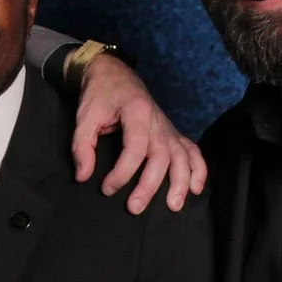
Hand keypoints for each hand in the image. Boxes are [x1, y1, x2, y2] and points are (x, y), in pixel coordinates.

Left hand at [71, 55, 207, 214]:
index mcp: (137, 113)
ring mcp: (168, 128)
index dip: (121, 173)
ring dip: (180, 182)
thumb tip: (83, 176)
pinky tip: (195, 188)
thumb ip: (82, 146)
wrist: (114, 74)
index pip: (135, 149)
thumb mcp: (85, 116)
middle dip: (150, 185)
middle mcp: (158, 122)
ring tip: (173, 205)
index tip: (106, 188)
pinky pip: (192, 151)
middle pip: (161, 157)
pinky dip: (198, 169)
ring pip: (182, 157)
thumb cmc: (100, 95)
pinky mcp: (172, 133)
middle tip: (135, 208)